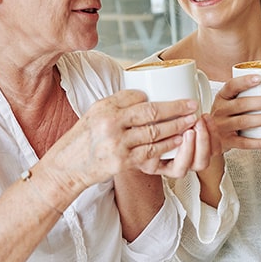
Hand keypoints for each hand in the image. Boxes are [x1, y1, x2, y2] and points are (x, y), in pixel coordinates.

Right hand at [43, 89, 199, 192]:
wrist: (67, 166)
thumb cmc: (84, 138)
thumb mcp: (95, 113)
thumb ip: (118, 104)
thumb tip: (144, 96)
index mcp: (105, 107)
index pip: (136, 97)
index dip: (158, 97)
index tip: (175, 96)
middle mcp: (110, 123)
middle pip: (150, 112)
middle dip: (176, 108)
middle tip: (192, 105)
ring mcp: (116, 144)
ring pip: (154, 133)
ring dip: (176, 127)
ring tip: (191, 122)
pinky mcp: (121, 162)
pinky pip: (150, 152)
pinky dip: (167, 146)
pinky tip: (179, 141)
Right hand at [209, 74, 260, 152]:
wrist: (210, 137)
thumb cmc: (226, 115)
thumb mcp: (228, 102)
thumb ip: (245, 93)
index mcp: (222, 97)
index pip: (231, 86)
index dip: (245, 81)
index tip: (260, 78)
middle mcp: (220, 111)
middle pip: (240, 104)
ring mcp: (222, 127)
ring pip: (243, 122)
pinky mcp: (227, 142)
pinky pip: (244, 143)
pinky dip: (259, 142)